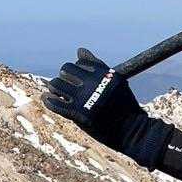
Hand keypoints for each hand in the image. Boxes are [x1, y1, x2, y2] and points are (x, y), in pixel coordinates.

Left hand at [42, 48, 171, 167]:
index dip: (77, 70)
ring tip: (57, 91)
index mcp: (105, 74)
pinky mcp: (77, 114)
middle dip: (64, 76)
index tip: (78, 79)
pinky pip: (54, 102)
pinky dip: (48, 100)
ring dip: (54, 87)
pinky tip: (49, 99)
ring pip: (56, 84)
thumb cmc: (124, 106)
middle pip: (66, 70)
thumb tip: (80, 50)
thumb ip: (98, 66)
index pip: (80, 63)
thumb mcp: (116, 81)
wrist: (132, 131)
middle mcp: (95, 84)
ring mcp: (85, 98)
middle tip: (65, 85)